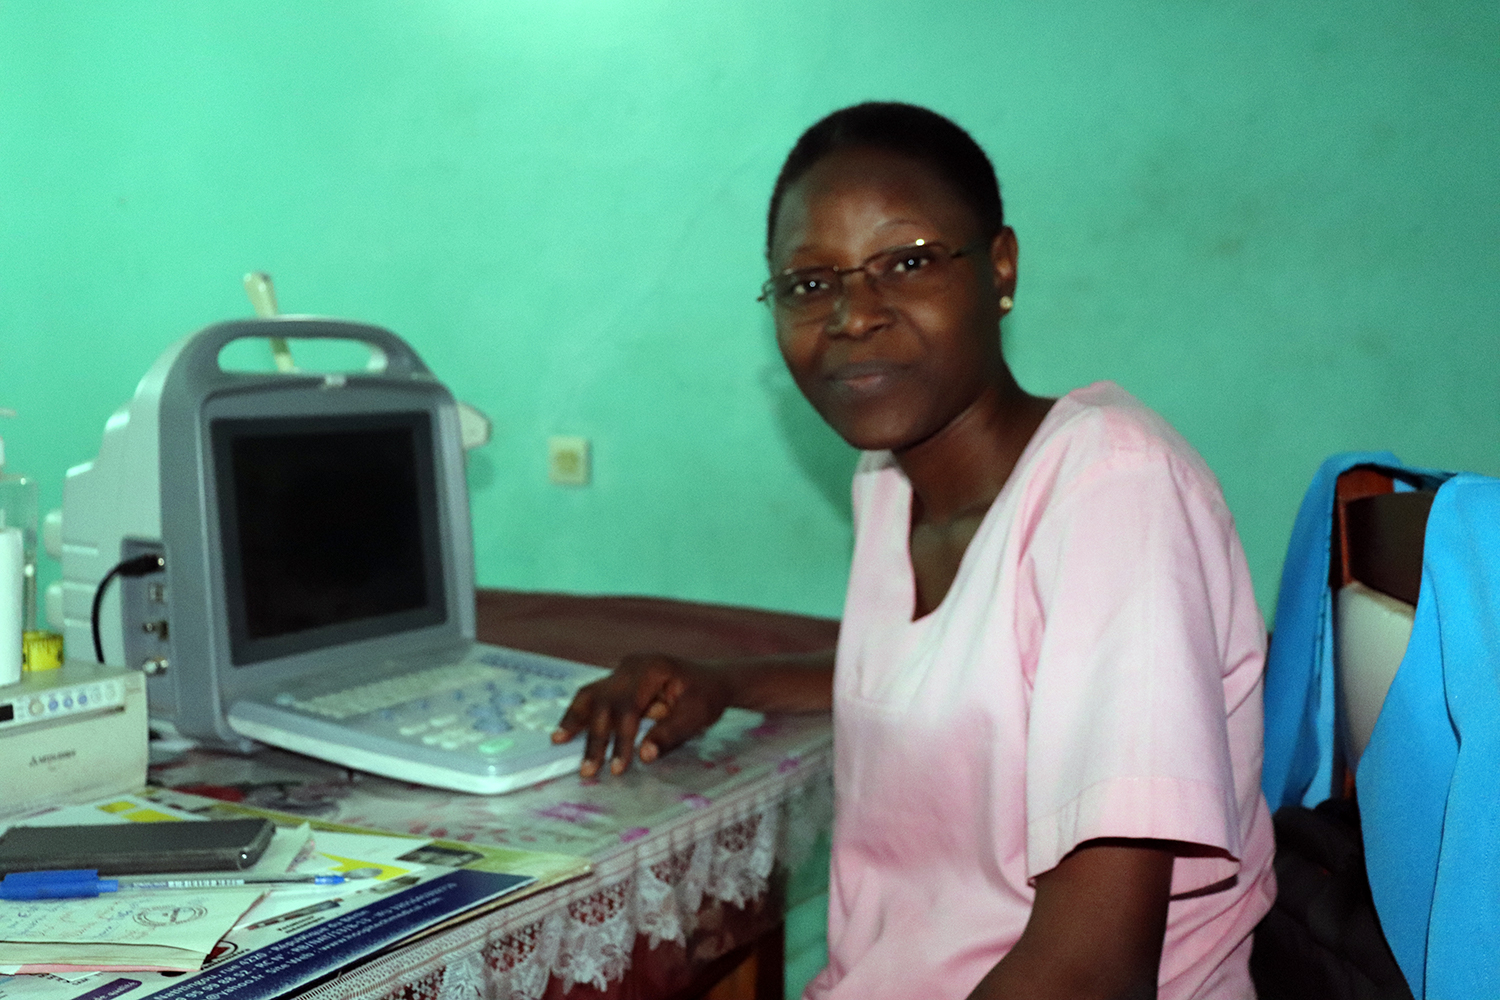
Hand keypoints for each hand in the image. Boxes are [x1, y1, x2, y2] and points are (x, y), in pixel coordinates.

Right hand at [551, 652, 733, 777]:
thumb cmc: (707, 697)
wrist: (713, 680)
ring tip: (558, 741)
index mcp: (652, 669)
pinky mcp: (619, 680)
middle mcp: (632, 666)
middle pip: (605, 701)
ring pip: (591, 693)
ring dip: (575, 719)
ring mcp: (623, 671)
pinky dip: (580, 713)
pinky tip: (566, 731)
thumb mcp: (697, 716)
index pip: (629, 708)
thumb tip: (644, 755)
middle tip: (588, 770)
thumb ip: (670, 734)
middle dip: (596, 738)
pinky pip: (595, 695)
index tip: (618, 768)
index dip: (621, 740)